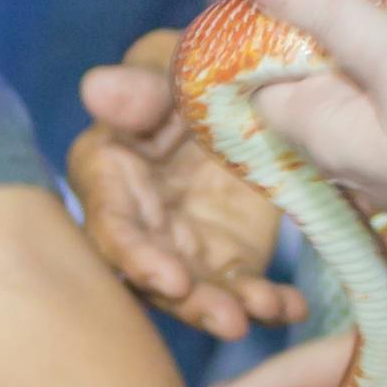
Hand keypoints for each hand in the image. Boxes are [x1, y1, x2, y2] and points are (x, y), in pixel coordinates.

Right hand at [69, 31, 303, 337]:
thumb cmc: (187, 71)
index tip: (172, 279)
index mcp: (108, 173)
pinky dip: (270, 303)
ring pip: (200, 291)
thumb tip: (95, 90)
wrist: (244, 90)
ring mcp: (186, 246)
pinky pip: (247, 288)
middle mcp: (140, 222)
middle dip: (189, 302)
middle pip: (155, 274)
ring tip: (261, 312)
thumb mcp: (168, 66)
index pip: (111, 226)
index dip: (136, 257)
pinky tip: (291, 306)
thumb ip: (139, 86)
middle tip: (228, 320)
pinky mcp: (230, 258)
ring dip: (228, 309)